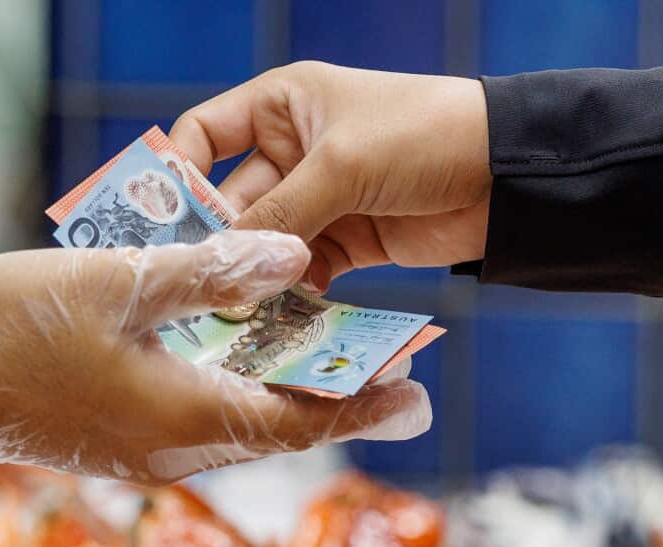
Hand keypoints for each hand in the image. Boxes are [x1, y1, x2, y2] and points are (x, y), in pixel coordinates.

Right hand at [0, 230, 430, 483]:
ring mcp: (138, 454)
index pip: (296, 421)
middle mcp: (169, 451)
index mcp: (181, 417)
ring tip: (320, 355)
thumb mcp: (117, 282)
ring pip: (235, 429)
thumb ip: (211, 272)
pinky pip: (196, 426)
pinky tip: (237, 357)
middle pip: (273, 431)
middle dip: (330, 399)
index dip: (359, 405)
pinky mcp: (113, 444)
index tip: (415, 393)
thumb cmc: (11, 323)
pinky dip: (232, 395)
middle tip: (382, 367)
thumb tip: (293, 255)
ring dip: (281, 395)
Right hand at [170, 61, 491, 292]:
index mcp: (281, 106)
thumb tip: (224, 267)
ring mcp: (318, 200)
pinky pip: (301, 273)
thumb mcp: (341, 167)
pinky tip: (274, 323)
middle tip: (191, 293)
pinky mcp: (346, 241)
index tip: (153, 225)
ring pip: (264, 246)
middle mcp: (291, 152)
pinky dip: (289, 296)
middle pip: (230, 203)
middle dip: (216, 246)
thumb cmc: (422, 136)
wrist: (509, 175)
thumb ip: (279, 215)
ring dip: (251, 278)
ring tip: (227, 318)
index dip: (175, 176)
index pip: (203, 135)